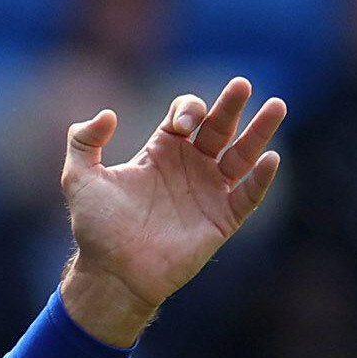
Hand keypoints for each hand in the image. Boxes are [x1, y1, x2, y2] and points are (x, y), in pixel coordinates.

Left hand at [56, 77, 287, 346]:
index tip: (182, 125)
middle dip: (231, 106)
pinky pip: (248, 195)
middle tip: (242, 85)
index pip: (186, 115)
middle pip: (219, 126)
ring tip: (277, 106)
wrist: (113, 272)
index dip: (188, 109)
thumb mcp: (79, 179)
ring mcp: (209, 192)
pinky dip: (261, 178)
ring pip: (242, 154)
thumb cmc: (96, 227)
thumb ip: (83, 142)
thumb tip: (107, 113)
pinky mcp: (222, 219)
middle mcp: (190, 166)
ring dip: (260, 132)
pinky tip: (270, 158)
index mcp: (162, 152)